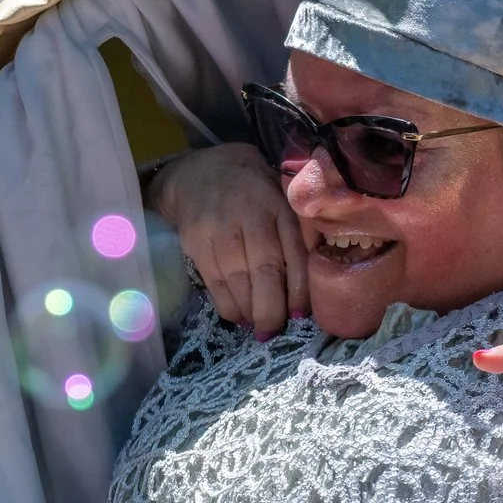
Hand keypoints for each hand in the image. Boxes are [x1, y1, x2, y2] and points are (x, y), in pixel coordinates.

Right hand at [144, 142, 306, 337]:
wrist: (201, 172)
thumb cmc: (254, 194)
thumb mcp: (282, 203)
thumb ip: (297, 235)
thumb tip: (306, 290)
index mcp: (280, 206)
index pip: (295, 252)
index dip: (298, 289)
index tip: (299, 316)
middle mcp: (250, 215)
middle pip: (265, 269)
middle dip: (271, 308)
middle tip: (273, 330)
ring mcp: (220, 228)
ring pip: (237, 279)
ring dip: (250, 310)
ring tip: (258, 326)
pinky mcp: (195, 241)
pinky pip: (213, 281)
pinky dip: (227, 304)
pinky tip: (238, 315)